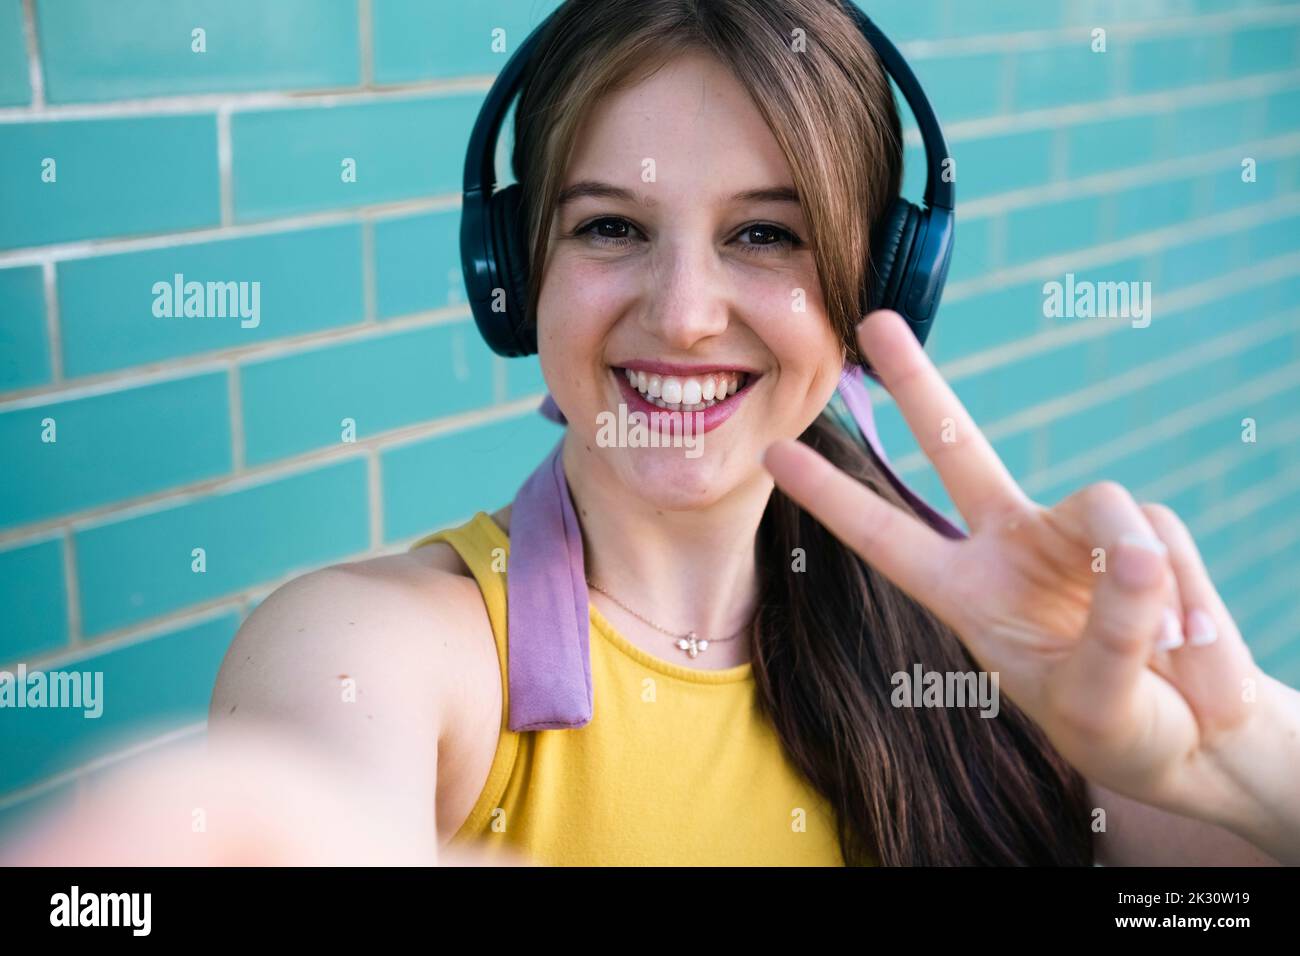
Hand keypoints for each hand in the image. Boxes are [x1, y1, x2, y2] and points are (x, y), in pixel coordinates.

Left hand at [761, 309, 1266, 830]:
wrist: (1198, 733)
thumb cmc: (1126, 728)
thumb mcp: (1099, 705)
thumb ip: (1112, 635)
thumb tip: (1138, 552)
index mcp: (968, 594)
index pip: (887, 537)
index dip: (833, 498)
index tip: (773, 453)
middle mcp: (1011, 548)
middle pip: (959, 449)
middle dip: (920, 384)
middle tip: (876, 322)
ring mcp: (1076, 535)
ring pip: (1109, 513)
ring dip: (1146, 591)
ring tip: (1171, 661)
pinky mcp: (1143, 531)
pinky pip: (1164, 542)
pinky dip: (1190, 601)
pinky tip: (1193, 647)